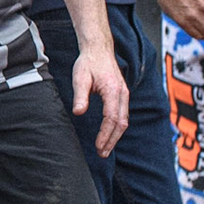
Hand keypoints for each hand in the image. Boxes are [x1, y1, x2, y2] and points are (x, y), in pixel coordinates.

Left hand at [72, 42, 129, 157]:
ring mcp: (124, 94)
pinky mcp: (122, 94)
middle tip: (102, 153)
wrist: (98, 49)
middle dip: (112, 140)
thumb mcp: (80, 77)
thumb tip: (78, 112)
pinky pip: (122, 114)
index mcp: (113, 90)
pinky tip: (109, 134)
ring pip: (124, 120)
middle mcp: (122, 94)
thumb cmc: (88, 62)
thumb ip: (80, 95)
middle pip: (121, 123)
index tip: (98, 146)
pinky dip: (117, 127)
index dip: (105, 134)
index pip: (112, 118)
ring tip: (104, 148)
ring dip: (115, 136)